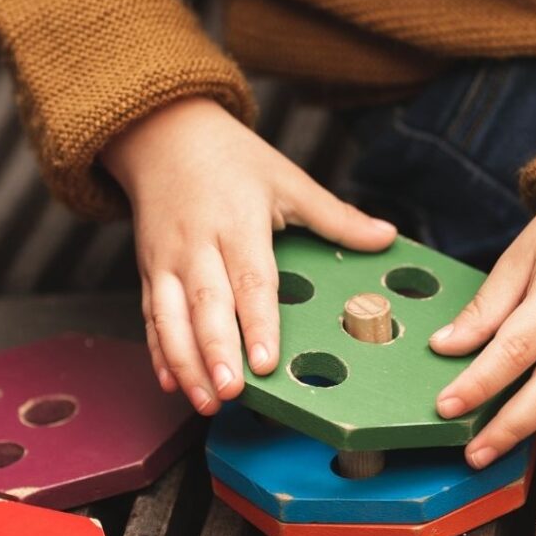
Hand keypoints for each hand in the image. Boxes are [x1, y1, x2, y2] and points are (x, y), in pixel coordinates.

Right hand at [101, 97, 396, 413]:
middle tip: (232, 392)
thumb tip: (387, 236)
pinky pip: (150, 317)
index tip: (267, 362)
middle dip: (216, 353)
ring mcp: (166, 260)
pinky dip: (158, 352)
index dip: (259, 324)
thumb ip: (335, 217)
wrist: (163, 134)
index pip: (251, 281)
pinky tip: (171, 382)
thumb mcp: (287, 179)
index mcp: (238, 222)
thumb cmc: (232, 159)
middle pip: (206, 305)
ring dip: (185, 362)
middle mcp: (198, 245)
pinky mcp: (148, 271)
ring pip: (170, 318)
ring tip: (204, 400)